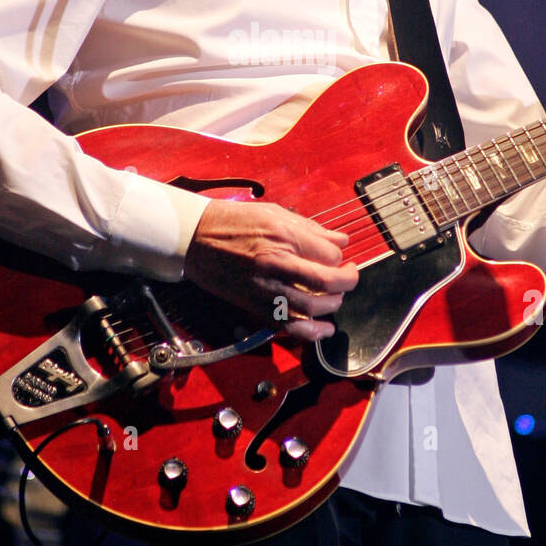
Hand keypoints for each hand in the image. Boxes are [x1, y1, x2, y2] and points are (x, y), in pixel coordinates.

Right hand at [182, 199, 358, 341]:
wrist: (196, 239)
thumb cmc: (234, 222)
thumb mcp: (275, 213)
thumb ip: (311, 229)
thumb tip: (341, 241)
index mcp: (283, 237)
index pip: (330, 254)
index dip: (340, 255)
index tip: (338, 254)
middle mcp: (276, 265)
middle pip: (328, 282)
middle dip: (347, 280)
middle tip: (349, 274)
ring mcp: (266, 289)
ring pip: (314, 307)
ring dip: (333, 304)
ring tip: (335, 295)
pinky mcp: (257, 306)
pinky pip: (291, 327)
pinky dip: (313, 332)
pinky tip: (326, 327)